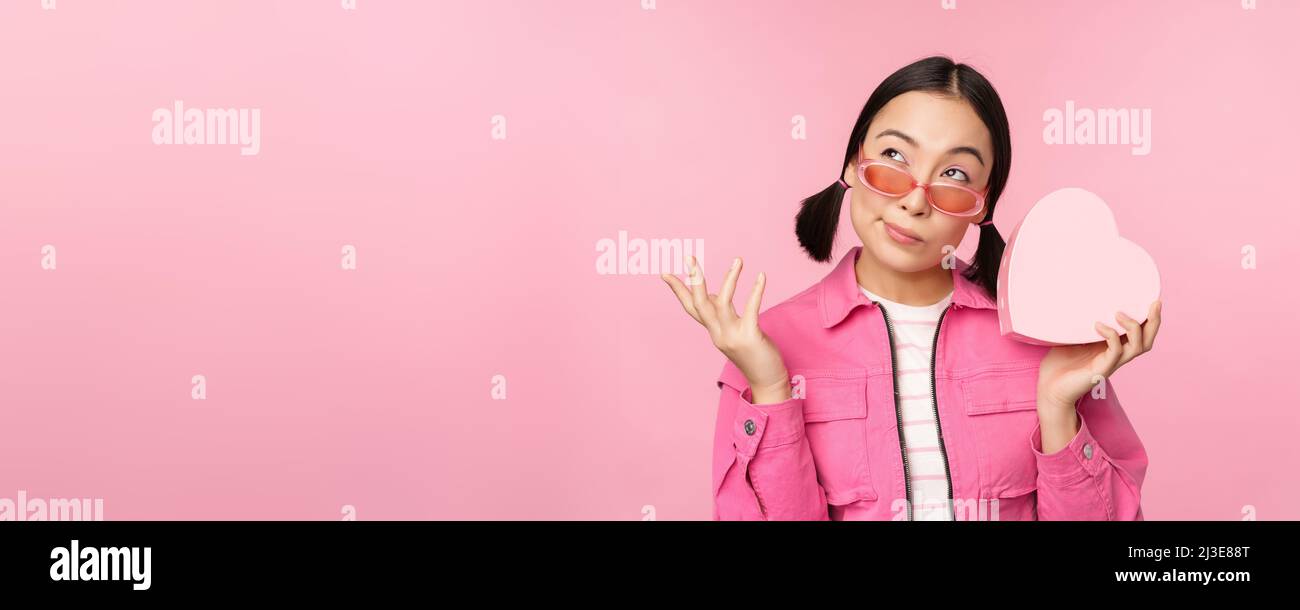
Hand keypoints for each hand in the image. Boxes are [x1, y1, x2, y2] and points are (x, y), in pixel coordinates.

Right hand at [661, 256, 790, 403]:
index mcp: (713, 331)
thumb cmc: (753, 355)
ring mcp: (732, 336)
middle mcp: (718, 334)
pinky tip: (761, 276)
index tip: (665, 273)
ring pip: (722, 303)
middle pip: (699, 304)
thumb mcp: (732, 332)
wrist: (767, 382)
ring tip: (738, 260)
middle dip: (694, 279)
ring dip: (729, 279)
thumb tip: (711, 293)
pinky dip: (755, 291)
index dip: (678, 290)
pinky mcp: (750, 337)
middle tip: (690, 257)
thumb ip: (720, 314)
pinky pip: (750, 309)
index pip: (691, 308)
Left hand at [1037, 300, 1162, 414]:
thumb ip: (1081, 324)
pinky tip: (1098, 325)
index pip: (1140, 334)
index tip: (1151, 300)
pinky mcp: (1101, 370)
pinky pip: (1115, 352)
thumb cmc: (1060, 364)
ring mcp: (1111, 364)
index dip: (1149, 319)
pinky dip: (1110, 335)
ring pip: (1138, 347)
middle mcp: (1117, 356)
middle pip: (1147, 341)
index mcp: (1113, 347)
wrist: (1050, 388)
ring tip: (1119, 313)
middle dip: (1154, 322)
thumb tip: (1078, 301)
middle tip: (1154, 303)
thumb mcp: (1073, 338)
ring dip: (1134, 327)